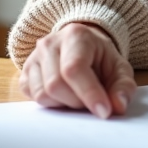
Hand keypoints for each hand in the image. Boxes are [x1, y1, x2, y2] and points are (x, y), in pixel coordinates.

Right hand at [18, 22, 136, 118]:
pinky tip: (63, 96)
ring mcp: (33, 58)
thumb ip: (123, 86)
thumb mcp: (119, 68)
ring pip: (42, 94)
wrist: (80, 47)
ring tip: (77, 96)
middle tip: (90, 101)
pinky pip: (32, 98)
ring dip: (63, 104)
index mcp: (76, 35)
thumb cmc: (99, 58)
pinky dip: (50, 104)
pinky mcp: (25, 73)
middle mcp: (49, 43)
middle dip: (77, 102)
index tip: (103, 112)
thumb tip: (118, 106)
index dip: (89, 93)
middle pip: (56, 85)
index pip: (75, 69)